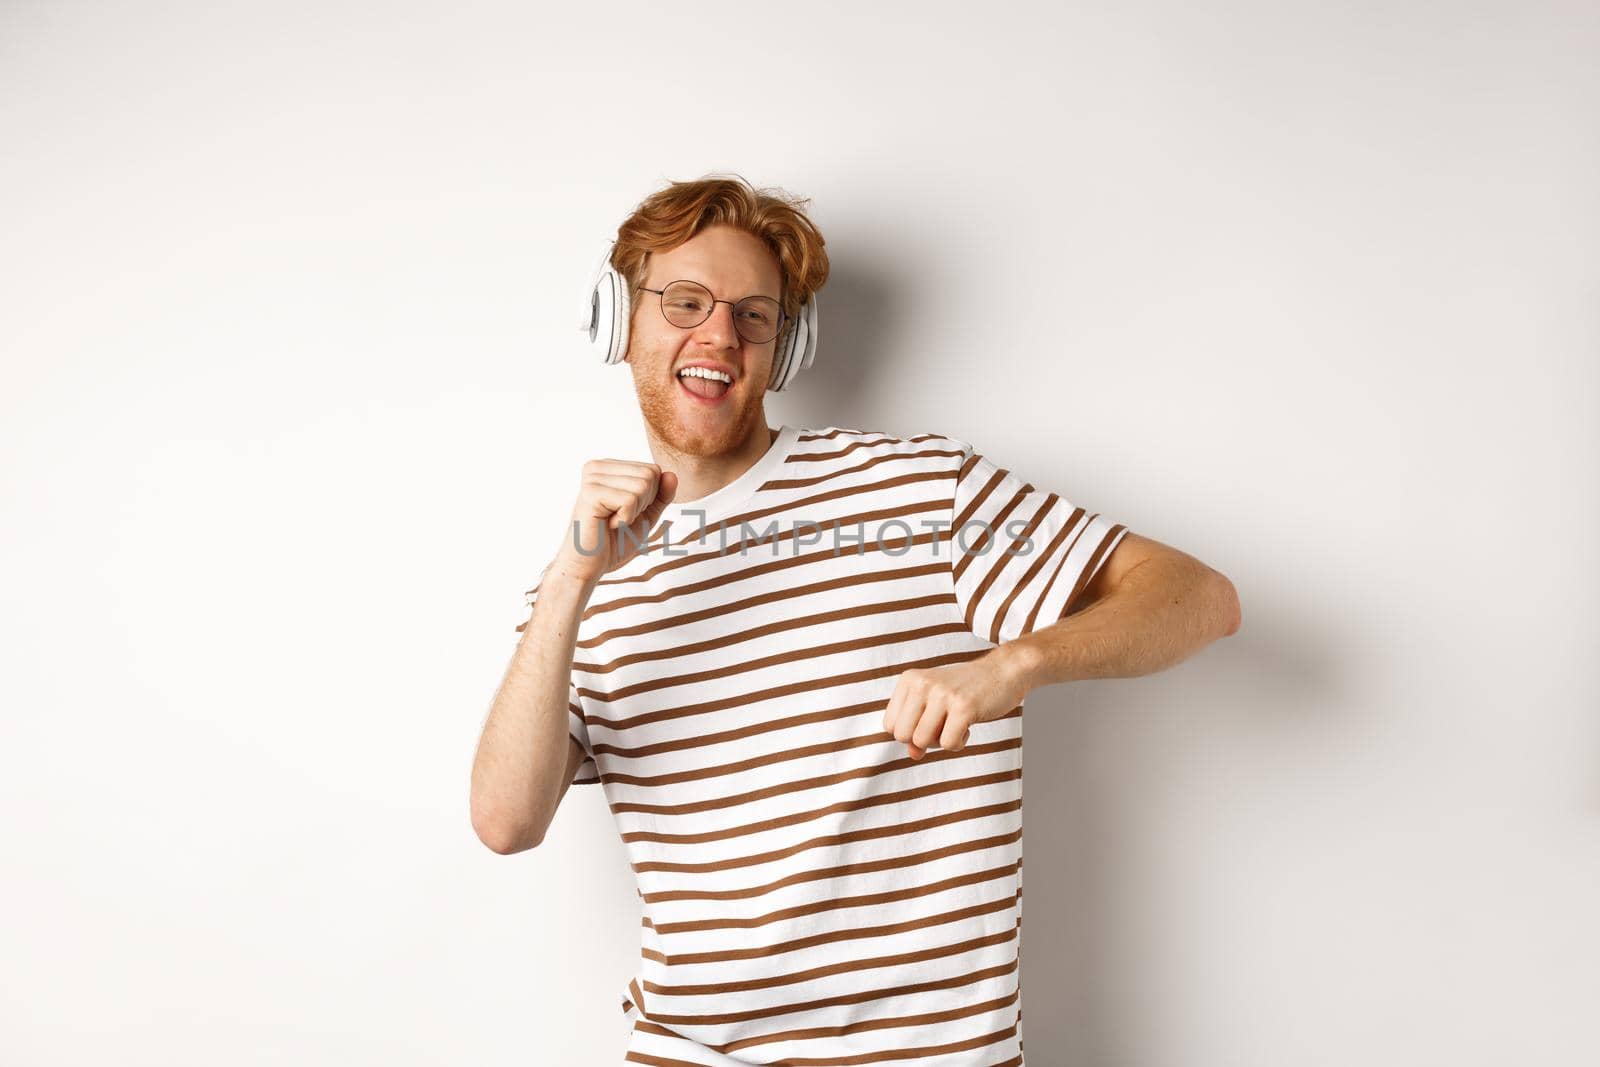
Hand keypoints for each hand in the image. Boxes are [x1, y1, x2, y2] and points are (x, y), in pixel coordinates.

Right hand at [548, 459, 678, 585]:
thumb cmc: (614, 540)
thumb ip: (661, 495)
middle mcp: (598, 467)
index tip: (626, 511)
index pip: (653, 469)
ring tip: (612, 521)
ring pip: (642, 486)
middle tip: (619, 518)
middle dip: (643, 503)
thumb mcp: (646, 515)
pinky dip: (625, 519)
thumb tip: (672, 474)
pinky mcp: (591, 493)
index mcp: (608, 467)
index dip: (650, 497)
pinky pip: (629, 500)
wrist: (589, 565)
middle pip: (649, 474)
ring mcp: (592, 478)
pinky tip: (607, 524)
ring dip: (634, 512)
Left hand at [883, 652, 1029, 759]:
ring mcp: (943, 694)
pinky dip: (958, 744)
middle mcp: (922, 683)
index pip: (890, 724)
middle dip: (922, 740)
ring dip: (941, 742)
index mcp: (910, 679)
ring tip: (955, 725)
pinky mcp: (964, 706)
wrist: (1004, 671)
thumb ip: (918, 728)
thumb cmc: (967, 690)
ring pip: (922, 741)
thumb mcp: (935, 704)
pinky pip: (947, 743)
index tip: (929, 723)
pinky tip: (968, 727)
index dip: (909, 733)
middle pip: (902, 736)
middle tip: (942, 727)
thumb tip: (912, 755)